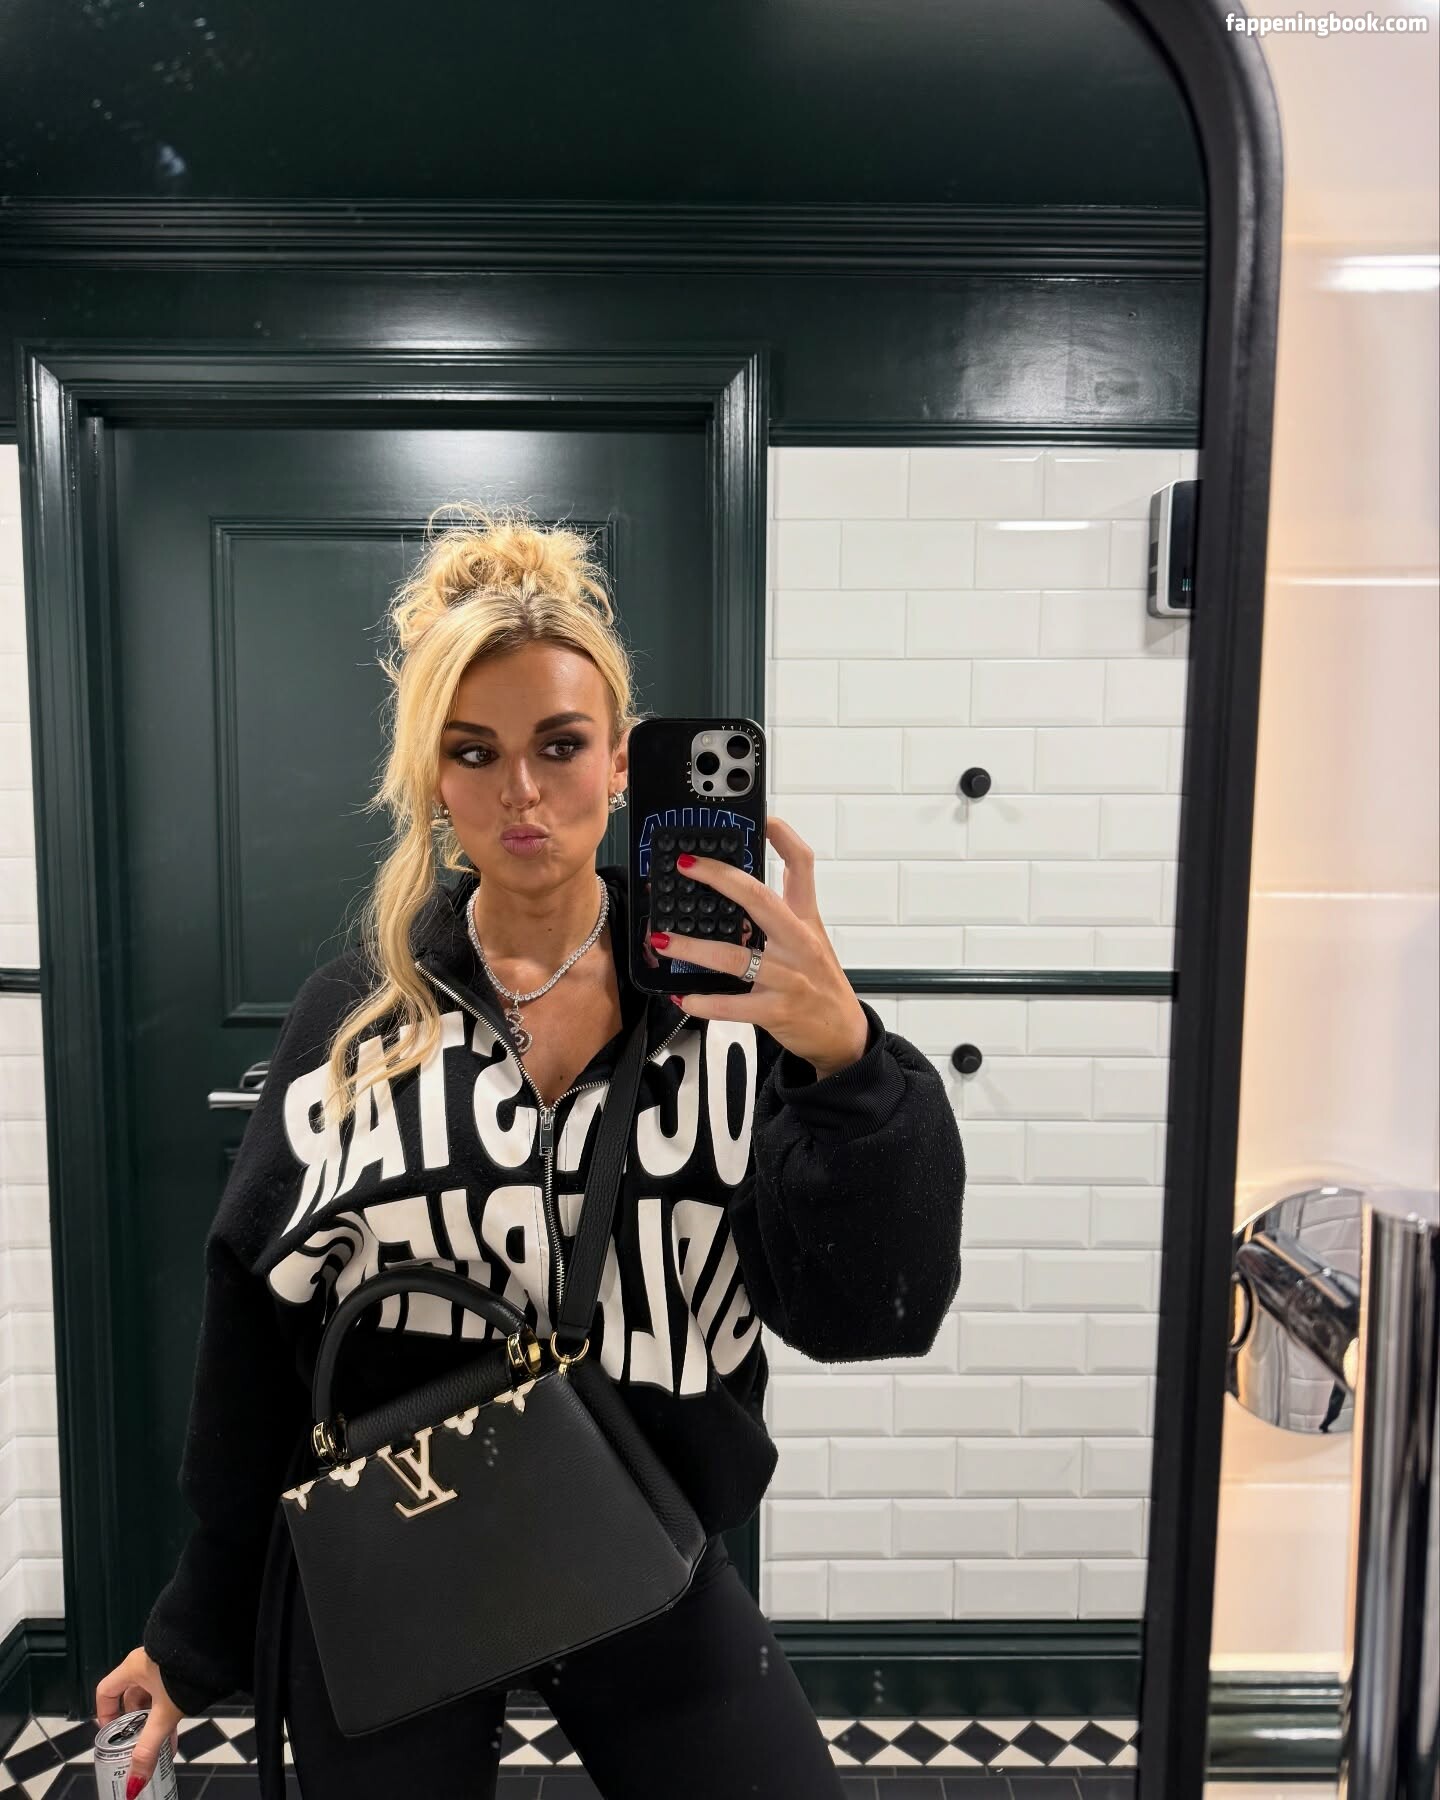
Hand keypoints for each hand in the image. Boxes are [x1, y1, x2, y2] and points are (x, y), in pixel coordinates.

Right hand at [95, 1648, 181, 1796]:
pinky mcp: (179, 1667)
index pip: (105, 1691)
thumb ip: (148, 1748)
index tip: (110, 1734)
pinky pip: (165, 1693)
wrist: (217, 1647)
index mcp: (132, 1667)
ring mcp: (163, 1663)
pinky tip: (174, 1731)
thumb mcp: (164, 1715)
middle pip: (129, 1698)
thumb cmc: (185, 1672)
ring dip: (152, 1721)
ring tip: (158, 1743)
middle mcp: (145, 1662)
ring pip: (150, 1697)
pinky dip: (166, 1712)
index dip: (104, 1714)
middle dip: (134, 1724)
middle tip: (137, 1745)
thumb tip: (135, 1780)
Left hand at [653, 816, 869, 1077]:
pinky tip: (683, 996)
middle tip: (686, 865)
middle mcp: (798, 943)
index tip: (762, 818)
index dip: (783, 838)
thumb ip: (783, 912)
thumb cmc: (820, 983)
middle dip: (720, 879)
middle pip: (760, 900)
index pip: (802, 867)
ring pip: (734, 957)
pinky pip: (733, 1005)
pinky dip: (704, 1002)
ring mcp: (788, 978)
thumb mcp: (811, 939)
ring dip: (693, 949)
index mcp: (805, 920)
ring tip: (662, 940)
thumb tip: (742, 888)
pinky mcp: (776, 1010)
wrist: (844, 1034)